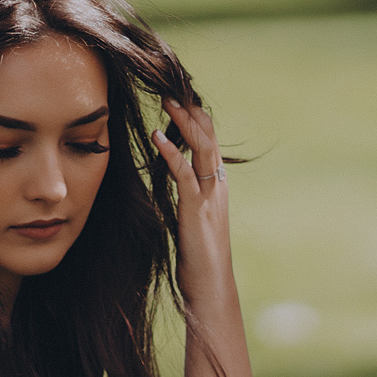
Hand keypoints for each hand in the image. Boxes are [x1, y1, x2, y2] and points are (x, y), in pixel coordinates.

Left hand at [150, 97, 231, 298]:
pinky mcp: (197, 210)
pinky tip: (158, 138)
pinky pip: (185, 174)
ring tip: (167, 102)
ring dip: (184, 123)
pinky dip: (171, 154)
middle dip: (192, 112)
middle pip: (209, 138)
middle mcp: (218, 186)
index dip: (196, 119)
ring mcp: (210, 197)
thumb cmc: (199, 259)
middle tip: (172, 89)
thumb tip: (172, 183)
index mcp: (217, 187)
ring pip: (202, 149)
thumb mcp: (192, 220)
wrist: (211, 287)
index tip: (178, 100)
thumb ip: (186, 198)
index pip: (209, 142)